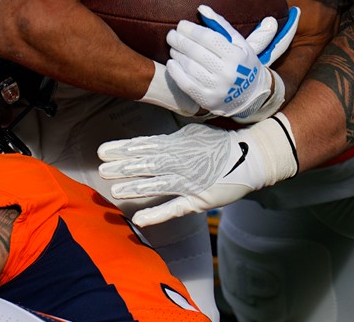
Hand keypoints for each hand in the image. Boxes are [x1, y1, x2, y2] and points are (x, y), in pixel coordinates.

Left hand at [98, 115, 298, 226]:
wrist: (251, 156)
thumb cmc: (220, 144)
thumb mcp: (193, 134)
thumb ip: (171, 139)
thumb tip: (151, 140)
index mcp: (176, 145)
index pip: (144, 146)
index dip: (122, 150)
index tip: (102, 151)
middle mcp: (178, 161)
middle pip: (145, 164)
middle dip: (122, 167)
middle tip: (101, 169)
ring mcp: (187, 181)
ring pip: (156, 184)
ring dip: (134, 188)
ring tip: (114, 191)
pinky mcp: (197, 199)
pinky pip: (174, 208)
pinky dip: (157, 214)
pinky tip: (139, 219)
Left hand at [165, 5, 298, 122]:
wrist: (251, 94)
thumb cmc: (242, 63)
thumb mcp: (238, 42)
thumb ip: (220, 25)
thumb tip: (201, 8)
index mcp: (236, 56)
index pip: (208, 38)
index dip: (192, 30)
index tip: (181, 25)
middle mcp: (227, 72)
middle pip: (196, 52)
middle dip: (180, 40)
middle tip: (171, 35)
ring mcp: (216, 88)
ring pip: (189, 66)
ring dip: (177, 54)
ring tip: (173, 47)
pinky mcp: (207, 100)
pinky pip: (186, 84)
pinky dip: (176, 72)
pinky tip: (172, 63)